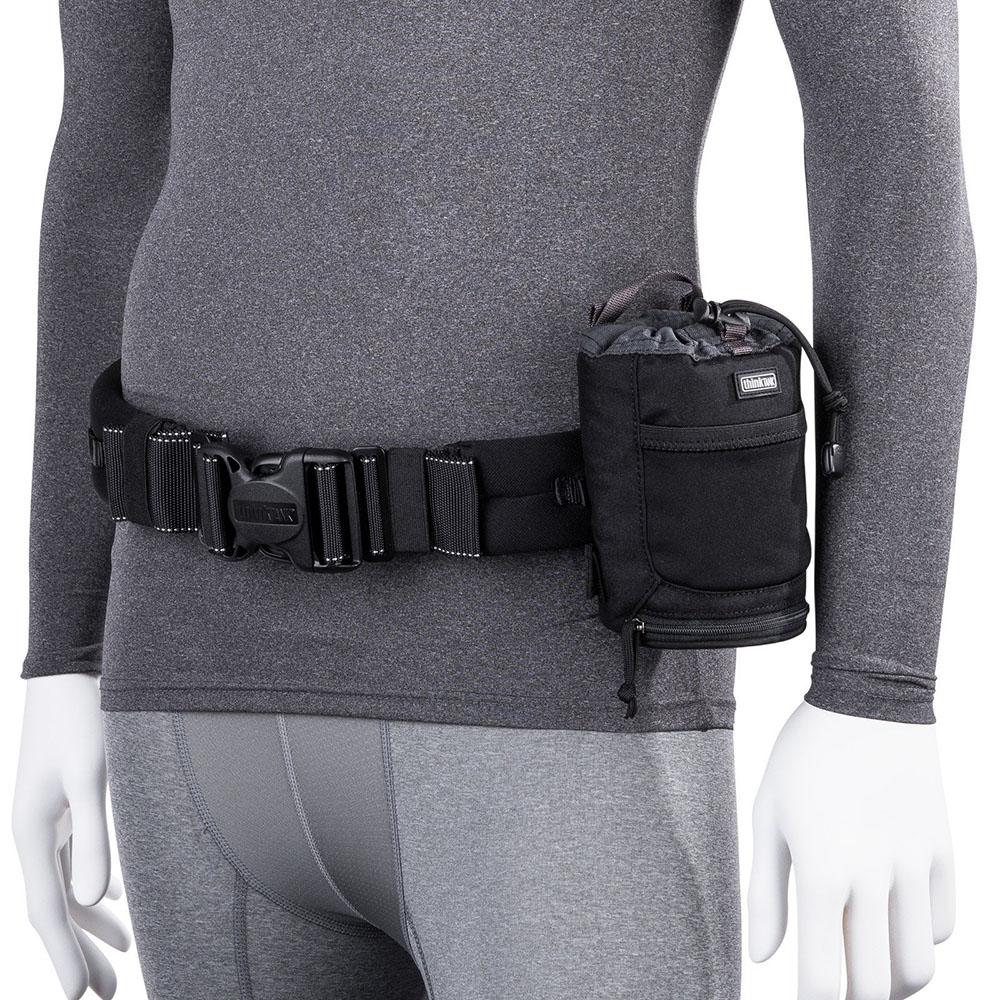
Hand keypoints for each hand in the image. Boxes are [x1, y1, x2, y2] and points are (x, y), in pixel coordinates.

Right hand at [12, 674, 130, 998]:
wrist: (70, 671)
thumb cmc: (82, 719)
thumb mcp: (92, 776)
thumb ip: (93, 837)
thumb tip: (97, 901)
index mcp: (32, 834)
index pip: (48, 910)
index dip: (65, 955)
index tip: (82, 996)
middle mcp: (35, 834)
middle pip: (57, 908)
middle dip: (81, 952)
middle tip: (109, 993)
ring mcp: (48, 821)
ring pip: (68, 887)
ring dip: (91, 925)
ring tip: (123, 959)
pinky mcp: (66, 806)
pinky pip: (75, 862)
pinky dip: (94, 888)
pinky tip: (116, 902)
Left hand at [749, 701, 954, 999]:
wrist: (866, 699)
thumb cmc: (803, 756)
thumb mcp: (767, 814)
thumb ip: (764, 892)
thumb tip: (763, 957)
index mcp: (821, 871)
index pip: (823, 977)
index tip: (806, 998)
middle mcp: (874, 878)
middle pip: (873, 983)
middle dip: (852, 998)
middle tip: (835, 986)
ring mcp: (916, 866)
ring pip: (916, 965)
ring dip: (891, 980)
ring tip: (866, 967)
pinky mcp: (944, 850)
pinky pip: (944, 923)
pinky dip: (920, 936)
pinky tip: (893, 918)